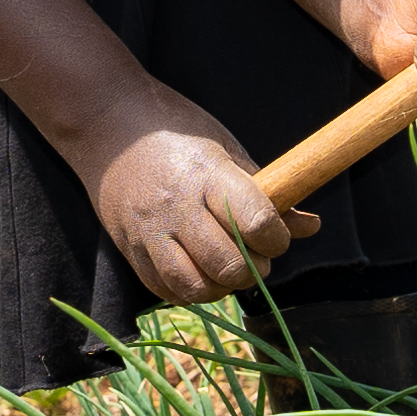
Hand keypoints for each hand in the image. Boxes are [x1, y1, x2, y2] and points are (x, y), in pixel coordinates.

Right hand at [70, 89, 321, 304]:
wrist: (106, 124)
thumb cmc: (174, 131)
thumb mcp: (225, 149)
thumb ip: (266, 192)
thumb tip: (310, 227)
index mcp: (207, 174)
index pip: (255, 222)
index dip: (276, 239)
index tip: (275, 236)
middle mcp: (177, 207)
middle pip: (227, 264)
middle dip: (253, 270)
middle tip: (256, 257)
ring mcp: (149, 231)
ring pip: (195, 286)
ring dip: (222, 287)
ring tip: (228, 270)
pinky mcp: (128, 249)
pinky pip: (164, 290)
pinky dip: (189, 291)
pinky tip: (199, 272)